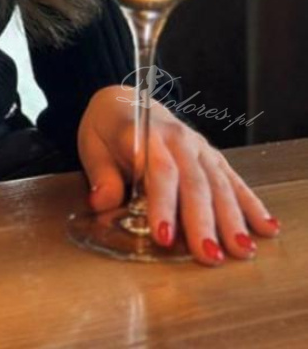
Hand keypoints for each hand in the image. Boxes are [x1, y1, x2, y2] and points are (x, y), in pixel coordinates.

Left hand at [77, 84, 281, 265]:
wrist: (125, 102)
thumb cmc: (107, 129)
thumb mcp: (91, 146)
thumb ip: (101, 175)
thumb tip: (102, 202)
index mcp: (144, 134)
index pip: (157, 171)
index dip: (162, 204)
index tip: (164, 236)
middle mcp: (177, 139)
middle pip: (193, 182)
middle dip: (202, 221)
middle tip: (208, 255)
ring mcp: (199, 147)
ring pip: (218, 183)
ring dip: (231, 218)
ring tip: (240, 250)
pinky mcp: (212, 156)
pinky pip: (234, 180)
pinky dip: (250, 204)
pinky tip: (265, 227)